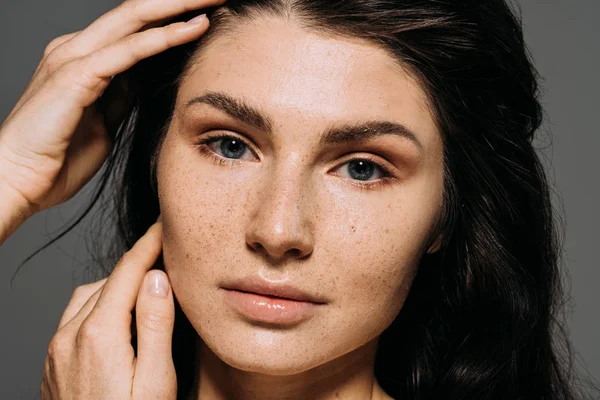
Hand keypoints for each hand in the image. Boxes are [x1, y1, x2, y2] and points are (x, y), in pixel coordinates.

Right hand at [0, 0, 221, 220]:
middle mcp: (76, 49)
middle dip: (180, 0)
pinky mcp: (74, 76)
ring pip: (135, 20)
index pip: (134, 26)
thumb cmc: (58, 156)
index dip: (171, 15)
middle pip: (137, 11)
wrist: (18, 180)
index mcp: (83, 58)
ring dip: (178, 8)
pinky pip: (126, 51)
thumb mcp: (104, 120)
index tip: (208, 12)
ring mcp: (73, 58)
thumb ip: (121, 95)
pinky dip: (162, 38)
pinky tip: (193, 27)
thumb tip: (143, 81)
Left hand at [40, 220, 176, 398]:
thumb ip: (156, 325)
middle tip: (166, 254)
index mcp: (99, 334)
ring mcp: (58, 349)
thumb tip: (156, 278)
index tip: (163, 226)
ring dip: (117, 284)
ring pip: (89, 295)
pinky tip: (118, 316)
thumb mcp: (156, 382)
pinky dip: (100, 303)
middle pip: (109, 280)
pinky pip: (75, 316)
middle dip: (138, 262)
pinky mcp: (55, 361)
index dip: (149, 244)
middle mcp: (70, 335)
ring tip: (147, 286)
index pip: (128, 272)